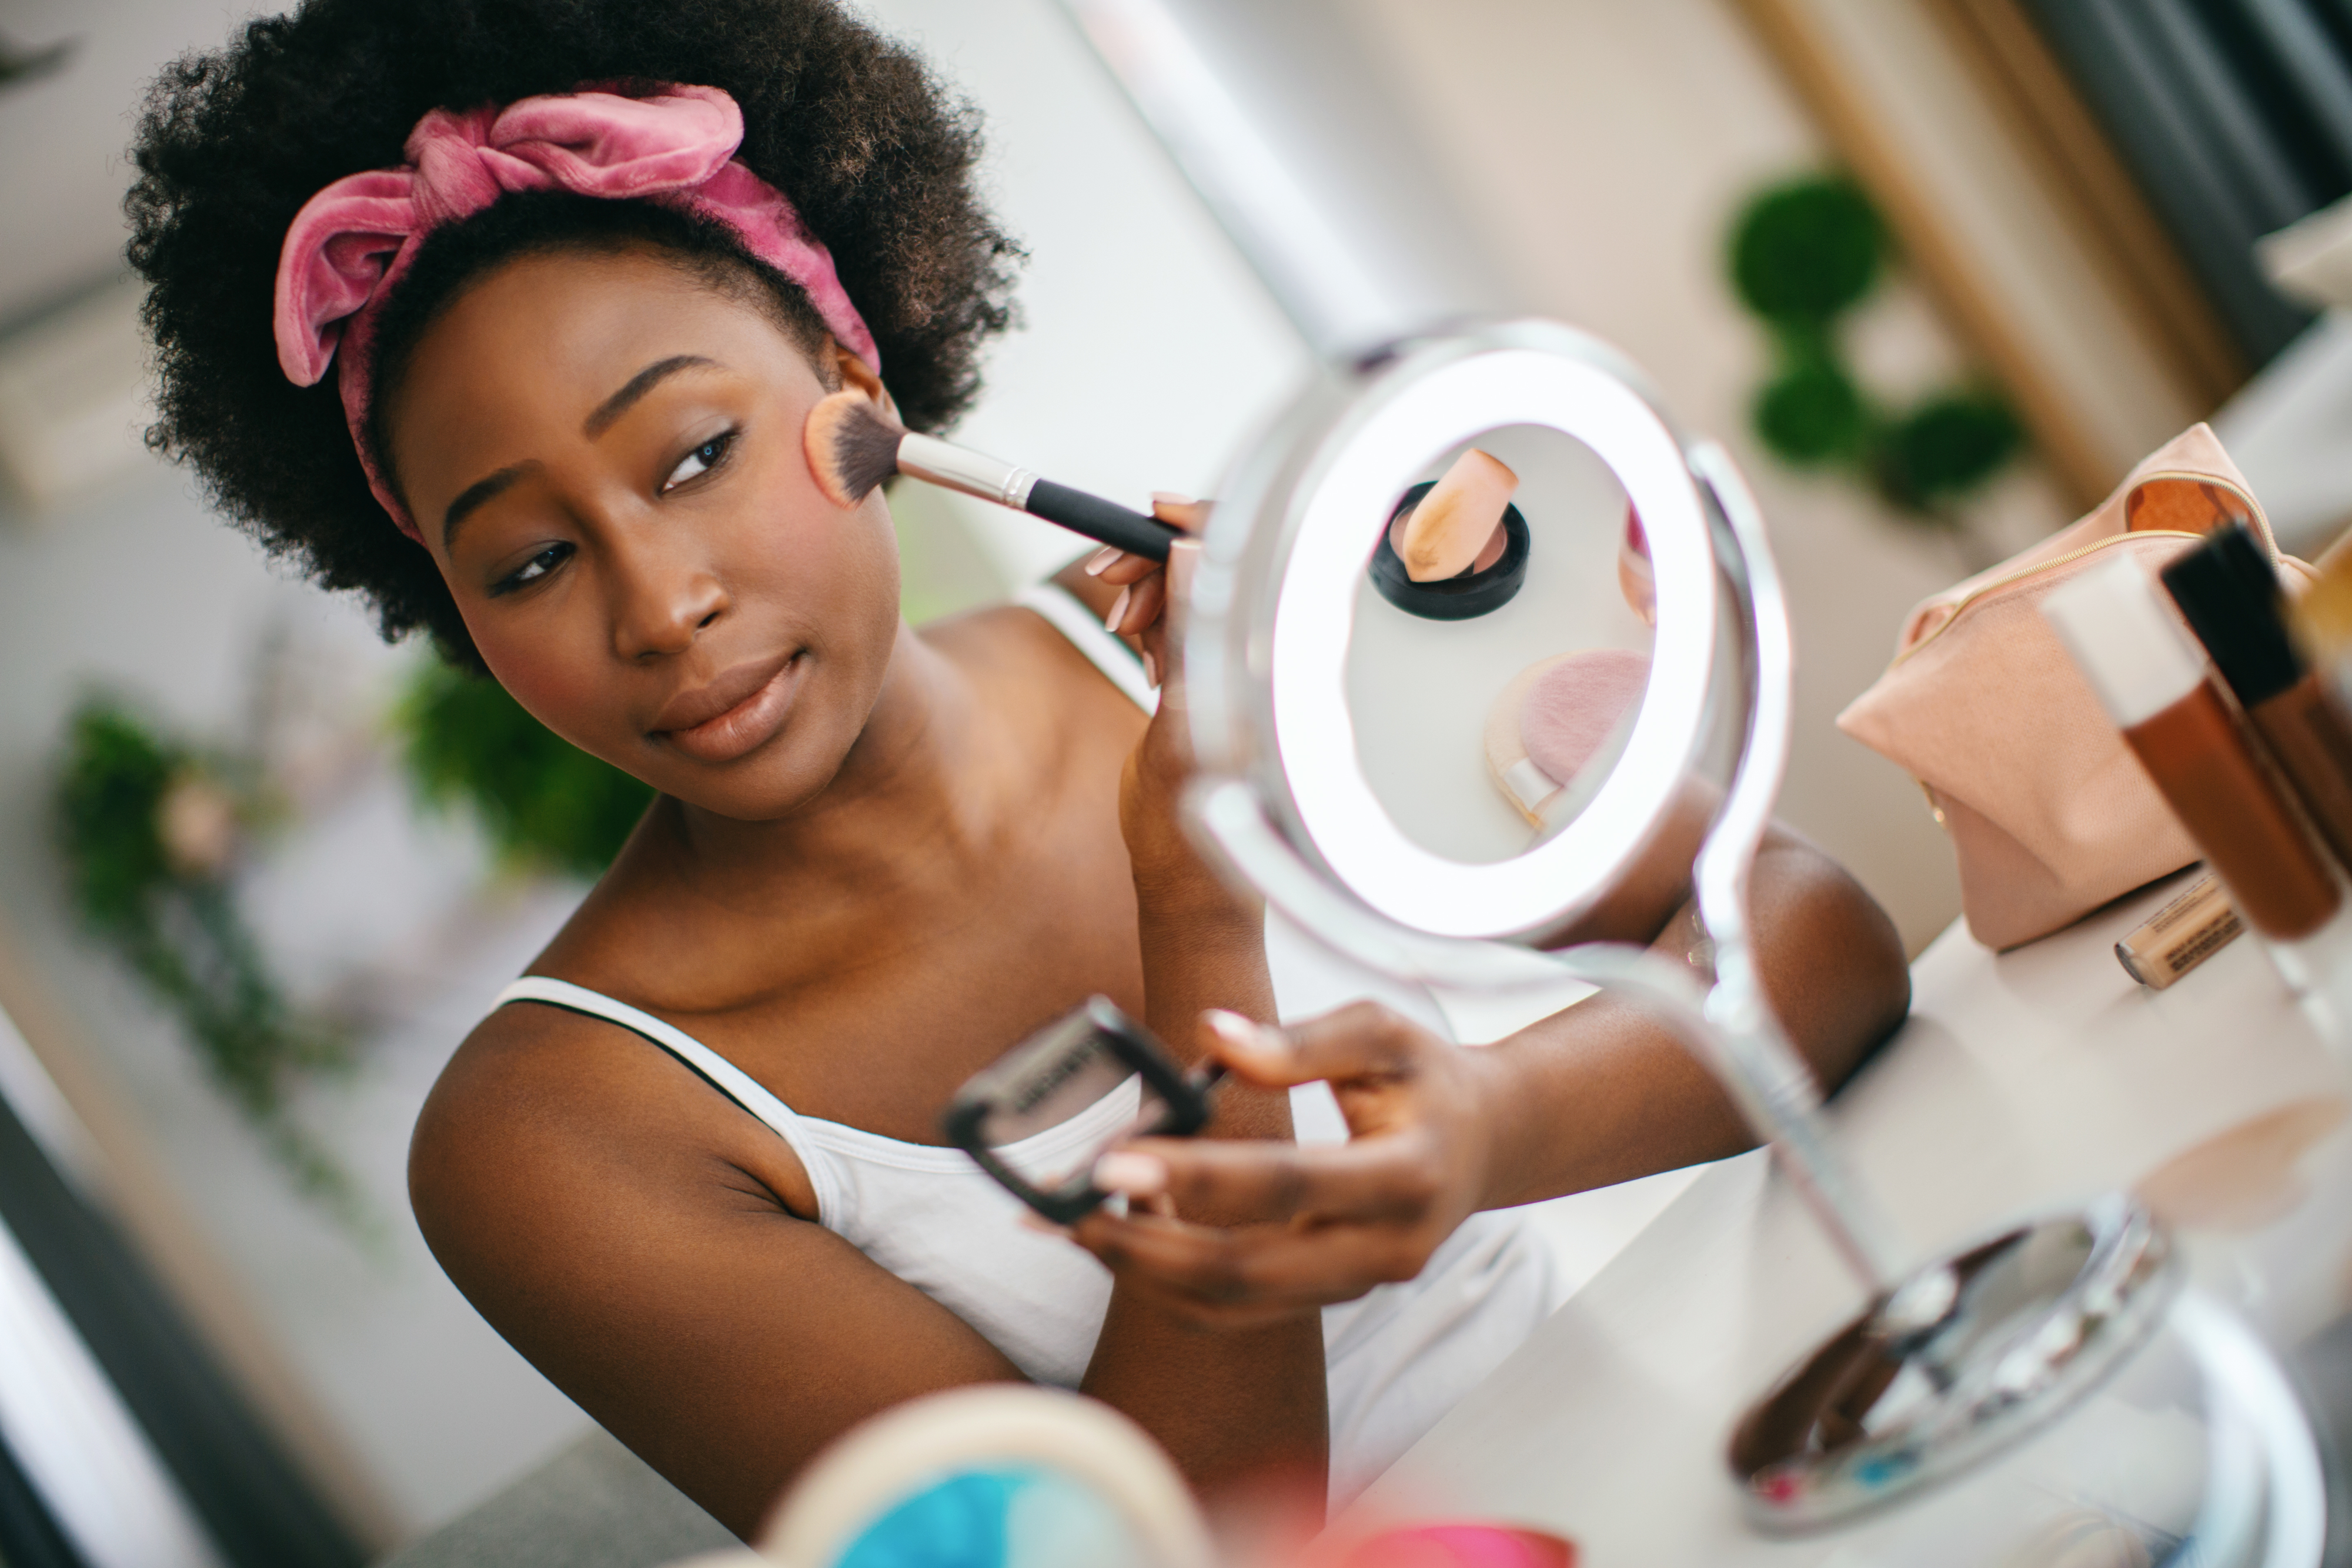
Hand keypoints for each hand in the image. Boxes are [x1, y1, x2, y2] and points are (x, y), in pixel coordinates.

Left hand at [1066, 1004, 1498, 1329]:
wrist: (1483, 1144)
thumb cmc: (1425, 1080)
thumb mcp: (1383, 1035)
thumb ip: (1302, 1040)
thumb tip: (1212, 1036)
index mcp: (1406, 1175)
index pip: (1286, 1184)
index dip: (1195, 1175)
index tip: (1112, 1160)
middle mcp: (1385, 1249)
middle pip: (1248, 1273)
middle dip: (1148, 1249)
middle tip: (1070, 1212)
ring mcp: (1356, 1287)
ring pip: (1235, 1307)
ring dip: (1148, 1274)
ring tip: (1080, 1225)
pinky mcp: (1327, 1300)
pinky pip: (1239, 1311)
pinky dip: (1174, 1284)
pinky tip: (1130, 1236)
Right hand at [1105, 497, 1227, 908]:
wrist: (1188, 878)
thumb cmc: (1194, 820)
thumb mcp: (1182, 718)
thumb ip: (1190, 630)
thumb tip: (1192, 548)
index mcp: (1263, 662)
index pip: (1239, 557)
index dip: (1192, 524)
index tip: (1146, 517)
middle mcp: (1256, 658)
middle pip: (1208, 566)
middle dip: (1152, 567)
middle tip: (1114, 602)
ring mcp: (1235, 667)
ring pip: (1188, 594)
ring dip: (1149, 599)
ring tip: (1129, 642)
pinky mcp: (1214, 682)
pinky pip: (1183, 626)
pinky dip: (1155, 627)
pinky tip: (1143, 658)